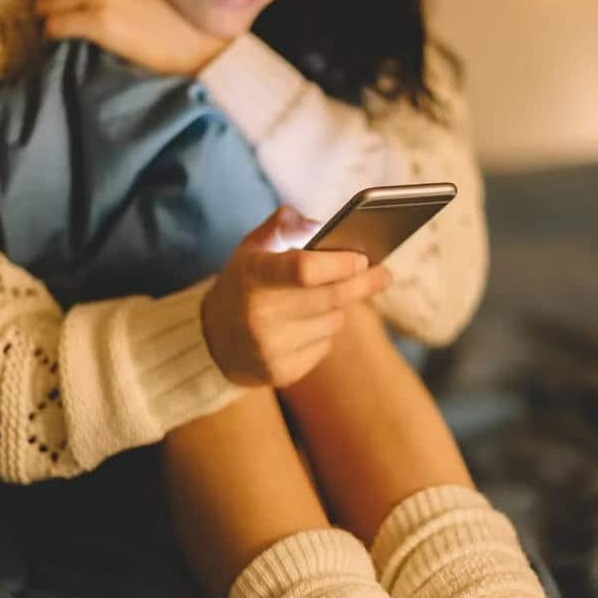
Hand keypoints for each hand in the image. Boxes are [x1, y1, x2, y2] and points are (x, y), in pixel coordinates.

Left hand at [35, 0, 225, 75]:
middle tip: (53, 22)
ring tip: (57, 36)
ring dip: (46, 21)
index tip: (57, 3)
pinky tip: (61, 45)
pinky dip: (51, 37)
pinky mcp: (98, 22)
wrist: (199, 46)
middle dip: (46, 3)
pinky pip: (53, 26)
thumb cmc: (177, 21)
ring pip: (45, 4)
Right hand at [201, 207, 392, 387]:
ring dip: (338, 309)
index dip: (340, 264)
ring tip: (319, 301)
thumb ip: (285, 225)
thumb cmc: (244, 284)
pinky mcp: (281, 373)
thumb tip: (321, 226)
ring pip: (333, 323)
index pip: (305, 269)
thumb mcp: (253, 248)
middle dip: (363, 284)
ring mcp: (270, 348)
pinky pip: (325, 347)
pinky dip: (324, 333)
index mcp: (253, 276)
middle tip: (384, 274)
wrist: (212, 341)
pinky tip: (305, 327)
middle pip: (331, 298)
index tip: (363, 258)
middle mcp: (259, 315)